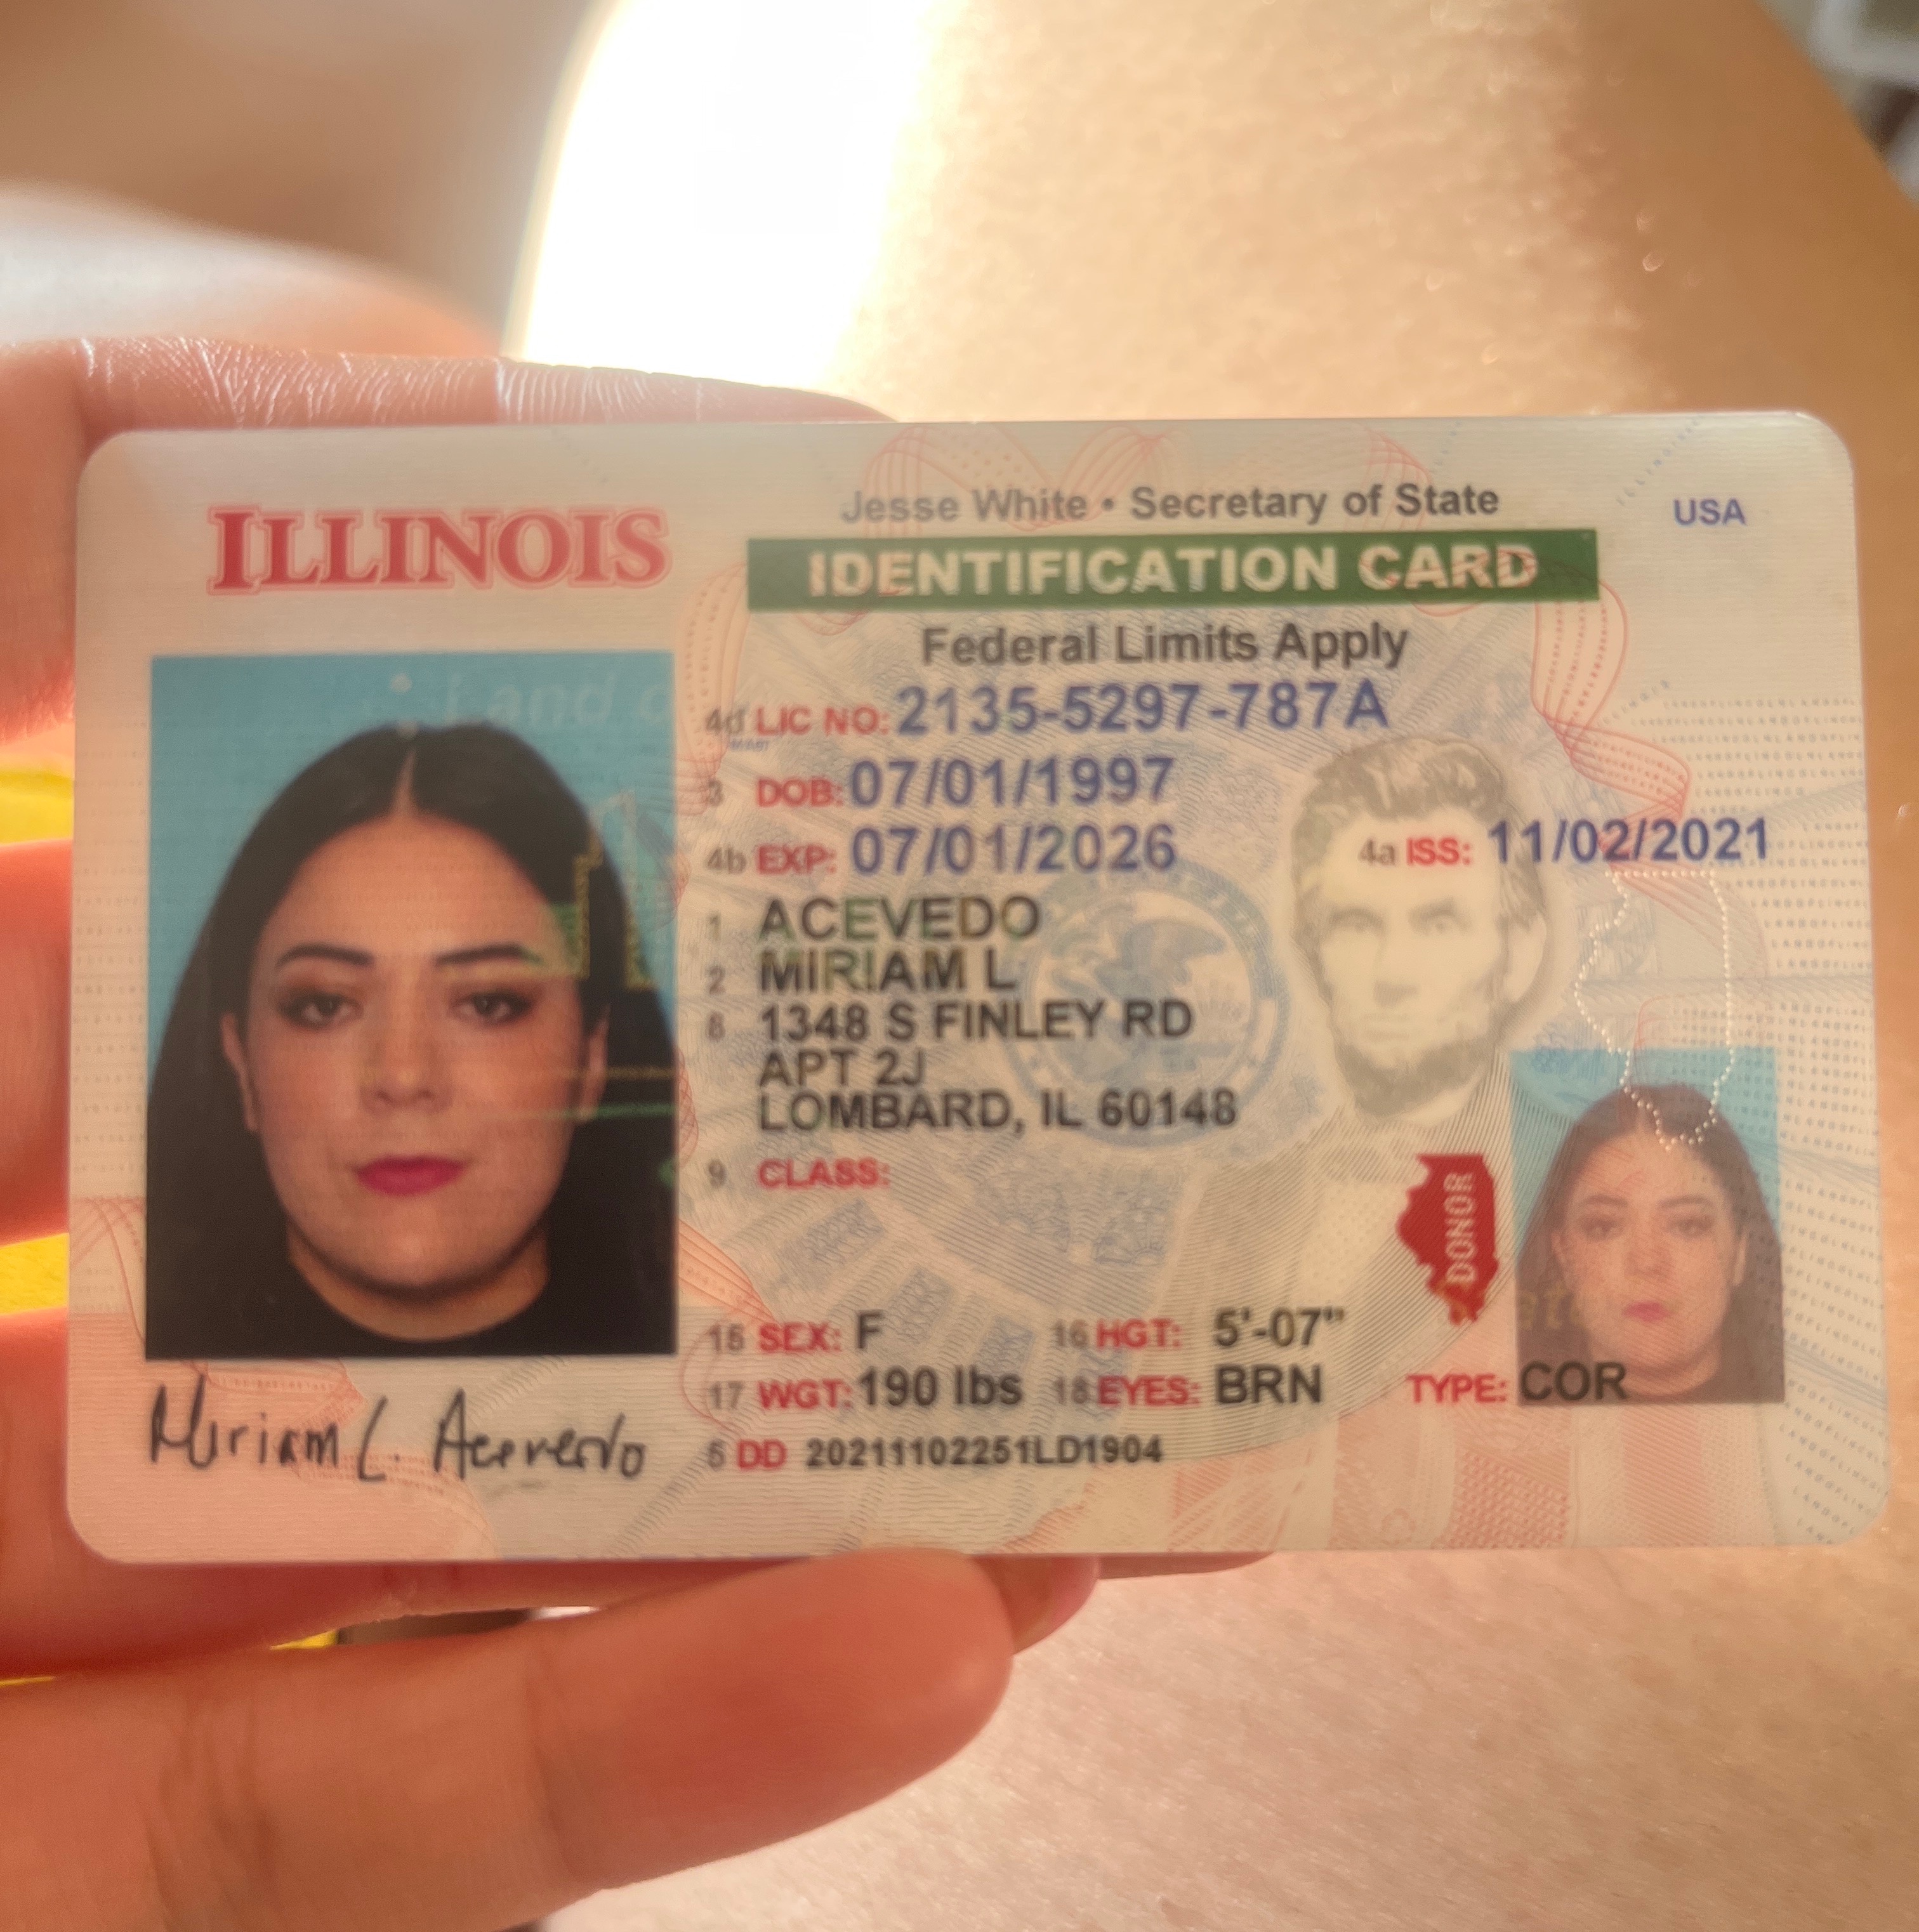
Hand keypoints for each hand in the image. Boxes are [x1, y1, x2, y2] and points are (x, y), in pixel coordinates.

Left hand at [0, 337, 1099, 1930]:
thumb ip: (18, 462)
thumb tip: (428, 381)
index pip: (372, 902)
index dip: (663, 830)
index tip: (923, 789)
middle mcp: (15, 1293)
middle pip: (502, 1268)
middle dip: (825, 1226)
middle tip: (1108, 1165)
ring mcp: (16, 1611)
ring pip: (499, 1566)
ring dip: (835, 1513)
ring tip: (1122, 1450)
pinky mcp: (24, 1870)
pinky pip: (363, 1818)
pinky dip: (642, 1737)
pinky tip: (925, 1644)